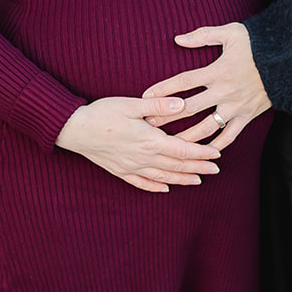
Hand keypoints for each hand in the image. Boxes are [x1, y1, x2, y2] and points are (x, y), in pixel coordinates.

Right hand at [54, 97, 221, 193]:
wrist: (75, 129)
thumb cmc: (103, 113)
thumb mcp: (132, 104)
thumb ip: (159, 105)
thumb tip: (183, 105)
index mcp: (149, 140)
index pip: (182, 150)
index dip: (201, 153)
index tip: (217, 154)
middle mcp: (143, 157)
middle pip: (177, 166)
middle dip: (199, 167)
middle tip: (216, 169)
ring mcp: (132, 167)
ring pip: (163, 177)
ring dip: (183, 179)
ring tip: (199, 180)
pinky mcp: (120, 171)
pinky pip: (142, 183)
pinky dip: (156, 186)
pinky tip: (166, 188)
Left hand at [143, 24, 270, 150]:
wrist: (289, 60)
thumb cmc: (257, 44)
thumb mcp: (231, 33)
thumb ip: (203, 36)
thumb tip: (177, 39)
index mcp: (218, 70)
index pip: (184, 81)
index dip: (164, 88)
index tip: (146, 96)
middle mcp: (225, 91)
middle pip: (190, 108)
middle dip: (167, 117)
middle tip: (148, 125)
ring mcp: (236, 106)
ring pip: (206, 127)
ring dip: (186, 137)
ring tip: (169, 145)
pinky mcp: (247, 116)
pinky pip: (229, 136)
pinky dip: (215, 146)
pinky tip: (201, 154)